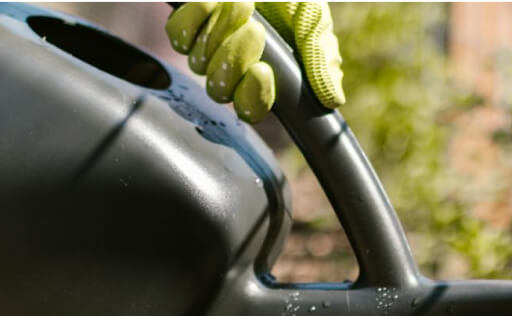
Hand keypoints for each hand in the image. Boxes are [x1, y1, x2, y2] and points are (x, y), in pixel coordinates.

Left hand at [165, 2, 344, 123]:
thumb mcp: (313, 22)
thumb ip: (321, 58)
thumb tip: (333, 98)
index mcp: (265, 77)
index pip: (251, 108)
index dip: (253, 96)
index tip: (263, 70)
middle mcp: (234, 69)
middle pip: (220, 90)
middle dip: (235, 59)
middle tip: (255, 29)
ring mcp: (207, 49)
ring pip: (199, 62)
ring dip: (219, 33)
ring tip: (242, 3)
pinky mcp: (189, 26)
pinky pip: (178, 36)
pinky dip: (194, 18)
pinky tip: (214, 2)